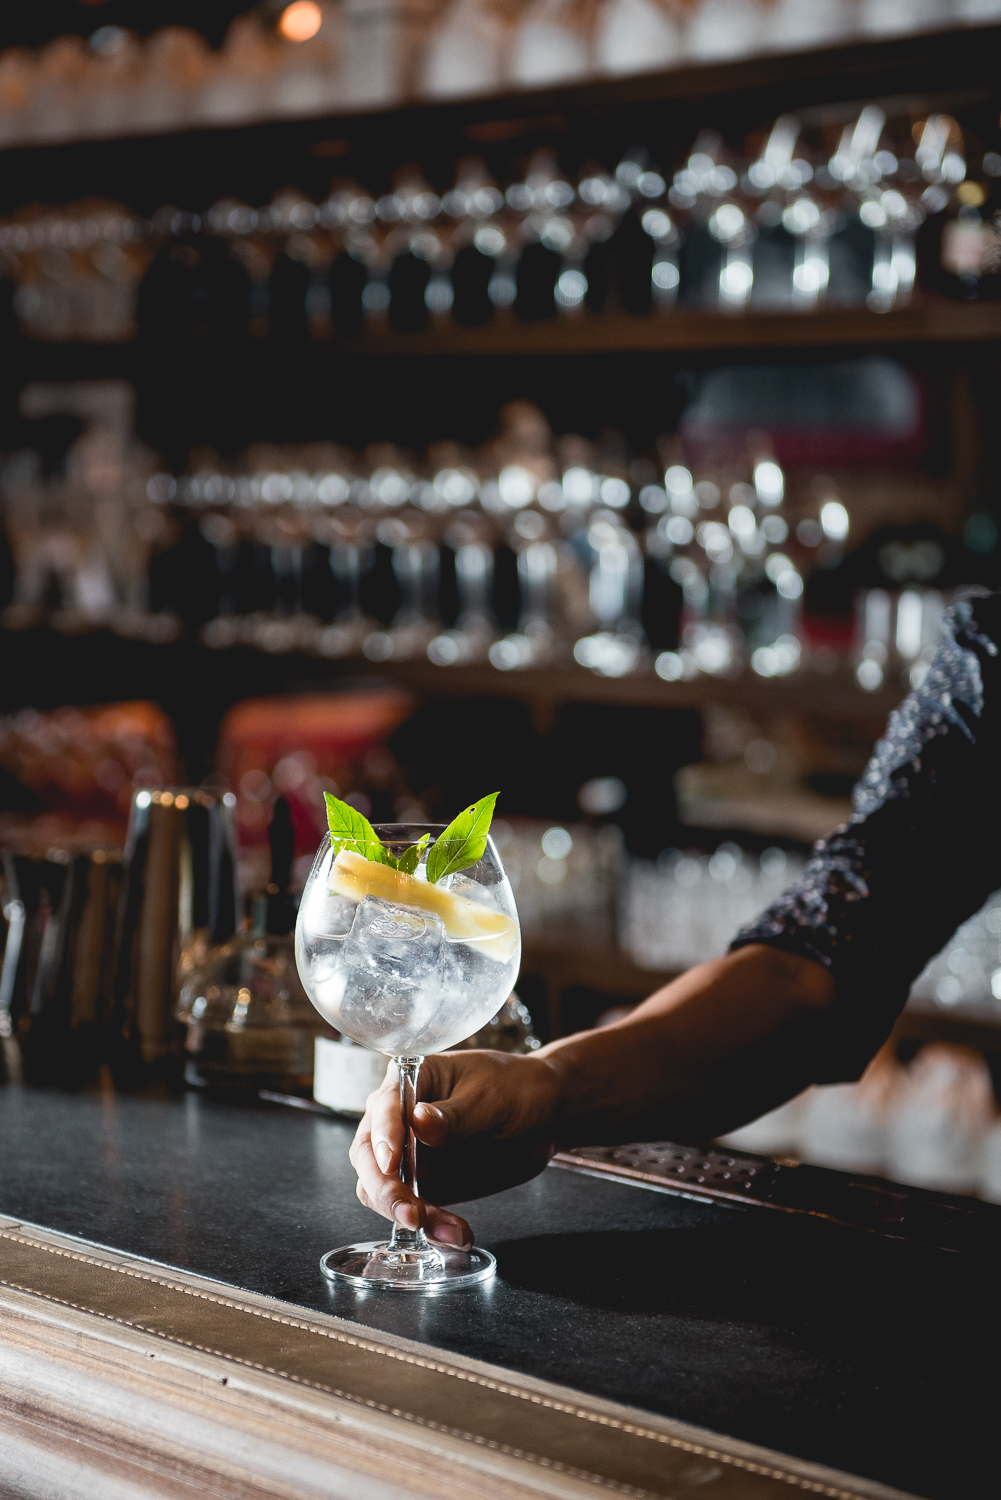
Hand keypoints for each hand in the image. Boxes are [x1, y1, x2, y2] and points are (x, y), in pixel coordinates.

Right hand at [349, 1049, 561, 1249]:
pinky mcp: (425, 1184)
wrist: (543, 1116)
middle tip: (411, 1213)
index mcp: (412, 1079)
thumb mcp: (490, 1097)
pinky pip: (412, 1210)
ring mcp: (409, 1154)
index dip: (384, 1135)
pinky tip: (457, 1233)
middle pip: (369, 1156)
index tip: (391, 1162)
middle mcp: (399, 1117)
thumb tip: (417, 1121)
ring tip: (450, 1230)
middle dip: (385, 1188)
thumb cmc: (516, 1088)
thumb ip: (454, 1115)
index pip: (384, 1107)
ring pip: (383, 1190)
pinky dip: (430, 1226)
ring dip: (407, 1214)